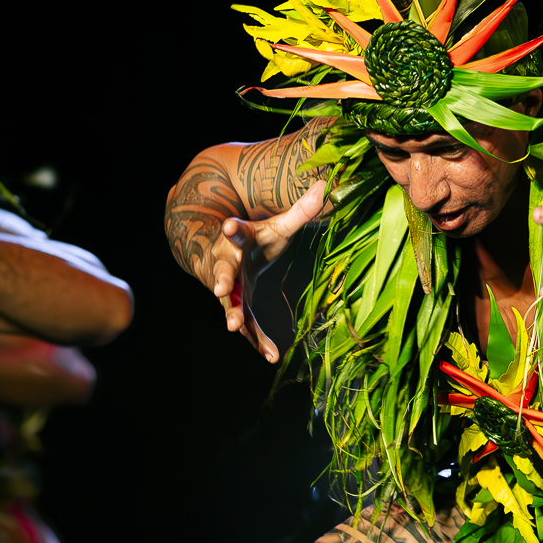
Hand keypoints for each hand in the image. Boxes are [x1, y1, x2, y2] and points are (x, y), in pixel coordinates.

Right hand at [208, 180, 325, 362]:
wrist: (225, 253)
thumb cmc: (257, 238)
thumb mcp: (277, 224)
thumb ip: (299, 210)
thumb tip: (324, 186)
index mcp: (240, 239)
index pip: (237, 232)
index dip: (234, 229)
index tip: (229, 226)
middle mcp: (229, 264)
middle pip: (223, 270)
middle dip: (220, 278)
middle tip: (219, 288)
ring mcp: (229, 288)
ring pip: (229, 302)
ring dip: (232, 313)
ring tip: (233, 326)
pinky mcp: (237, 307)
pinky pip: (246, 326)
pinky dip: (257, 340)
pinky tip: (272, 356)